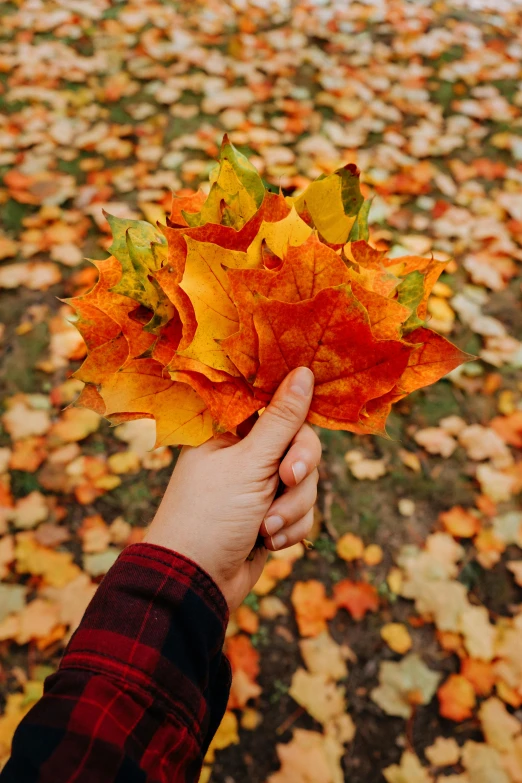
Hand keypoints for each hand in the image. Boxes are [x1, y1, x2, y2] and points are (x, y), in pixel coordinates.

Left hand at [145, 367, 320, 610]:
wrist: (195, 582)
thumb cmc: (211, 515)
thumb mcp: (250, 463)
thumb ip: (283, 420)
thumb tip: (304, 372)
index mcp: (230, 430)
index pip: (278, 406)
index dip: (296, 418)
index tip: (299, 432)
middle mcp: (245, 453)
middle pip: (301, 444)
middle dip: (299, 469)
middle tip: (286, 479)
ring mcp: (258, 485)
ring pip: (306, 481)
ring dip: (292, 507)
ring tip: (264, 528)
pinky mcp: (270, 514)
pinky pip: (301, 511)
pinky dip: (290, 528)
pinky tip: (266, 542)